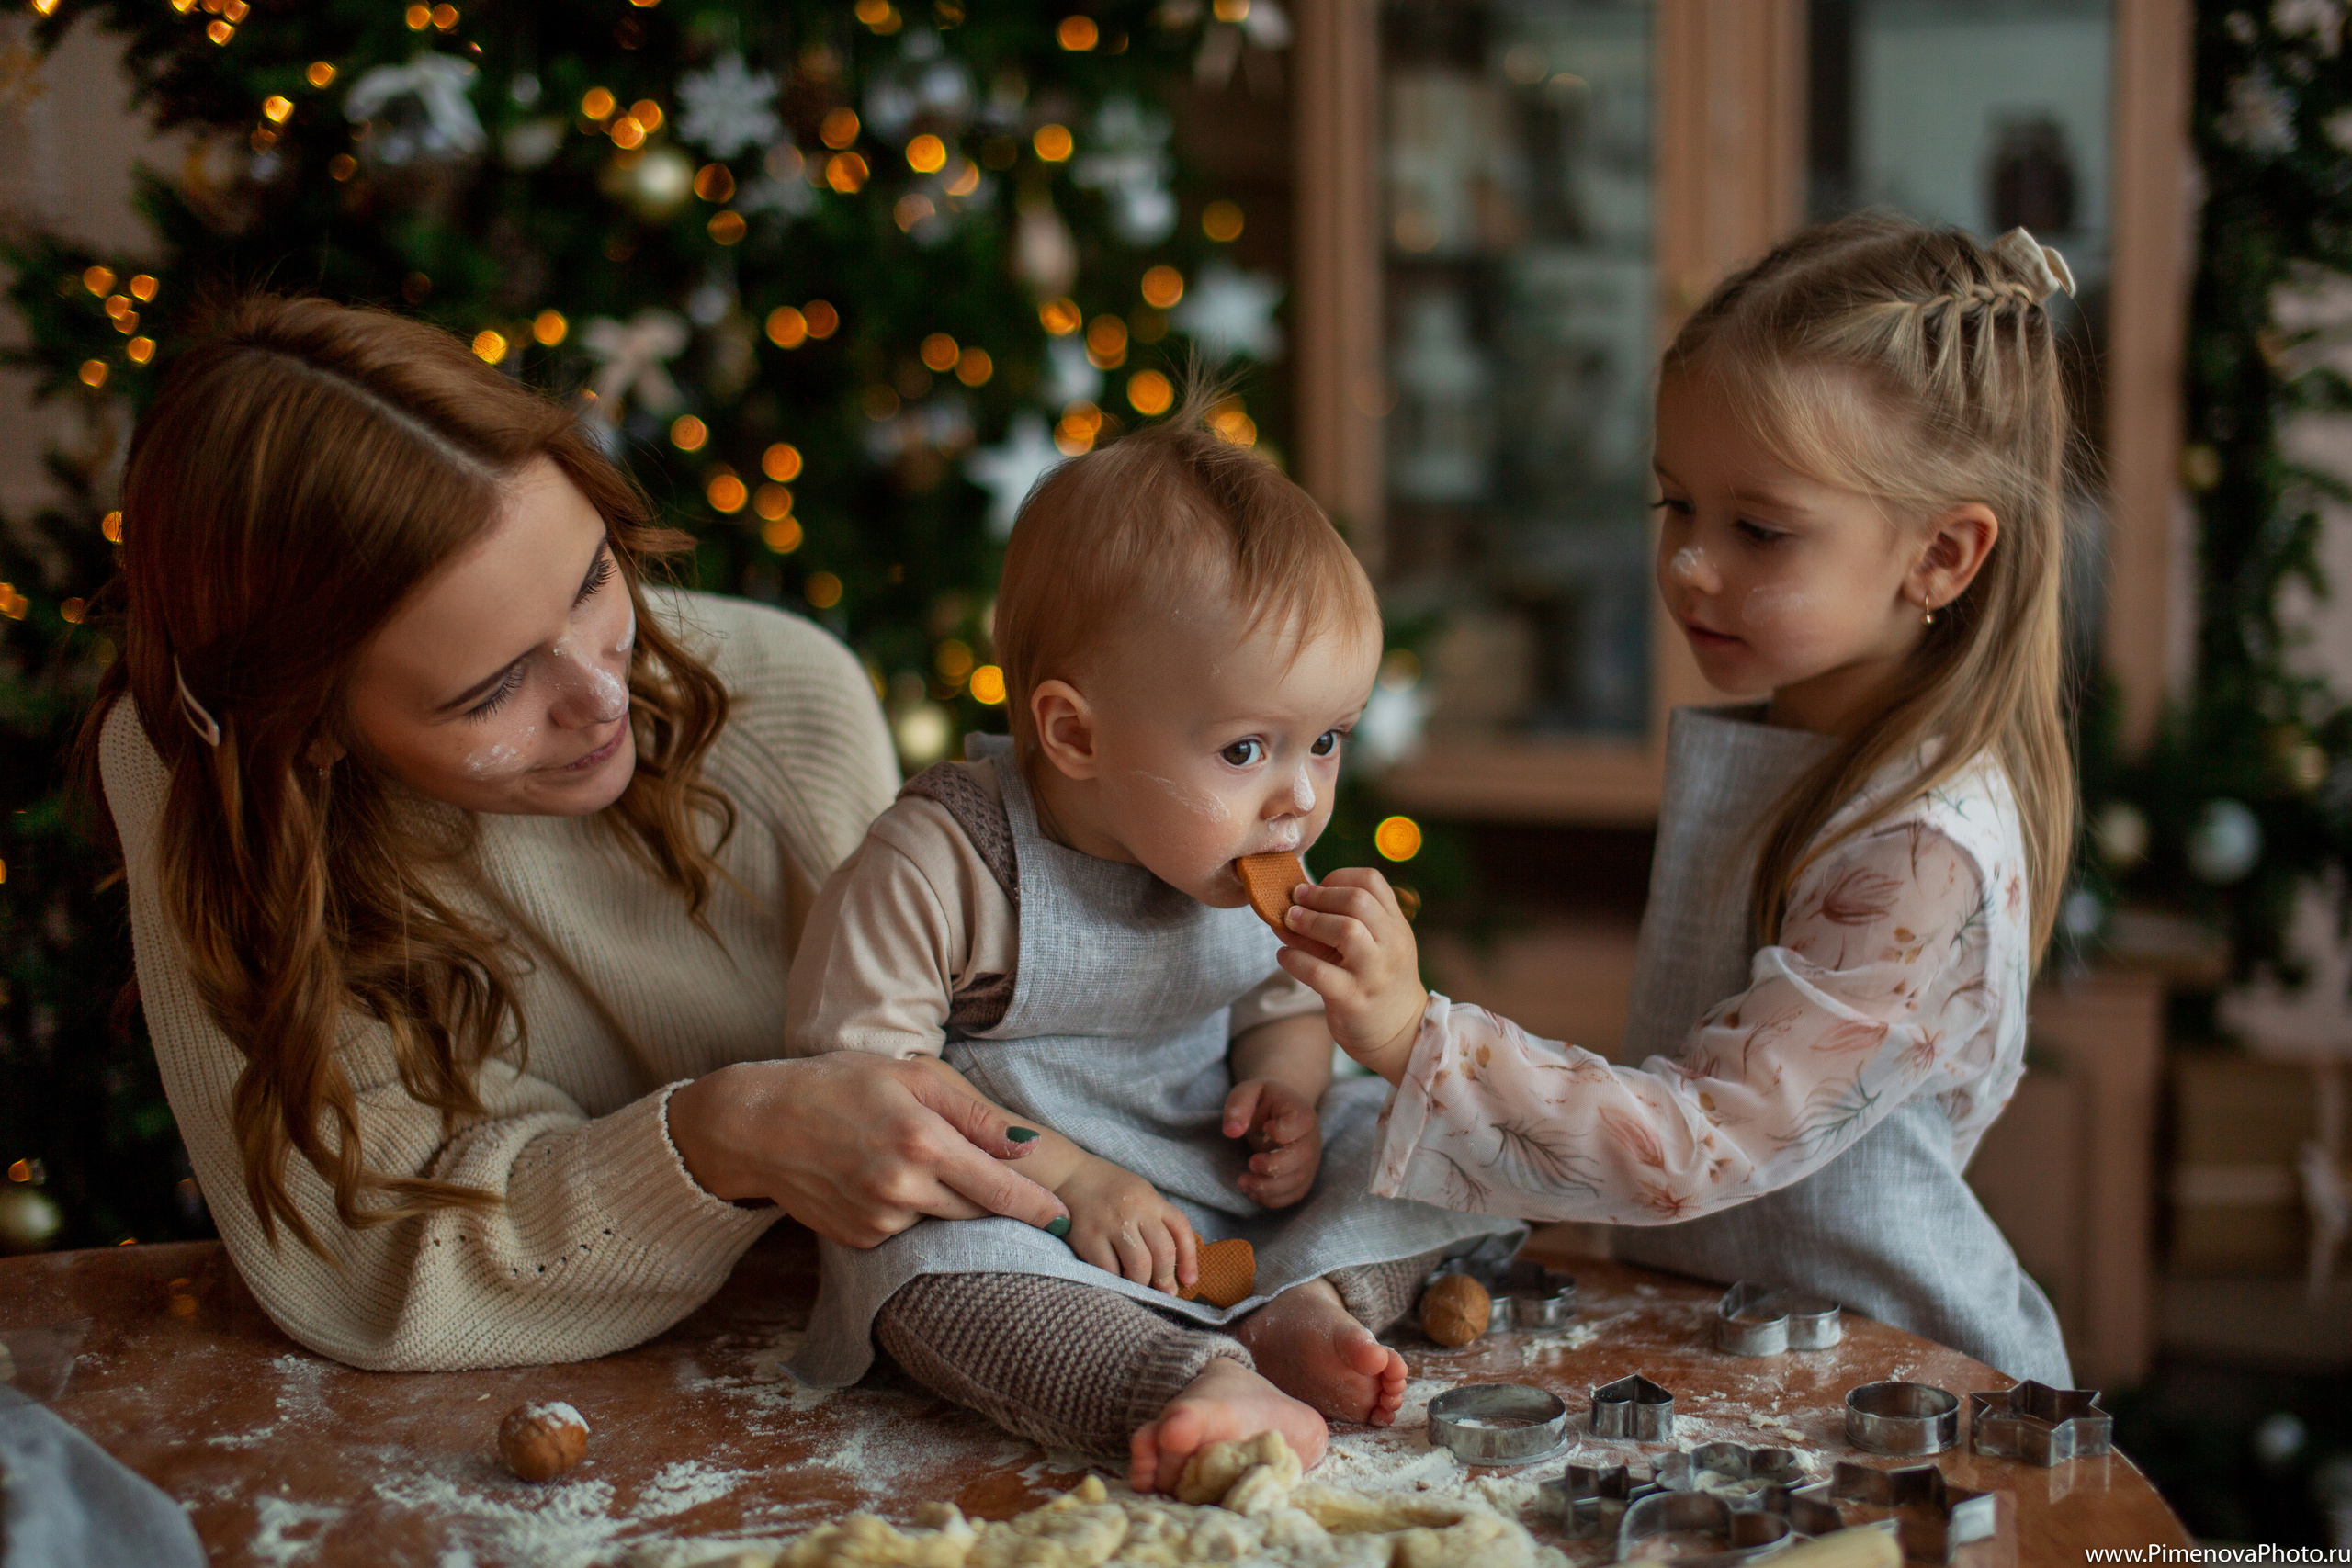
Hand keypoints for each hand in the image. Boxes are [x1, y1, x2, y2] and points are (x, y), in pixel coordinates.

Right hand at [665, 1054, 1069, 1248]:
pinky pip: (905, 1231)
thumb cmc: (840, 1086)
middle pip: (977, 1210)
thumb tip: (1028, 1147)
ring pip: (941, 1221)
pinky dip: (908, 1211)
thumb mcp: (912, 1078)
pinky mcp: (859, 1240)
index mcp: (924, 1142)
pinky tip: (881, 1179)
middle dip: (993, 1199)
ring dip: (945, 1200)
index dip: (1038, 1208)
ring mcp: (879, 1220)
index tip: (1065, 1219)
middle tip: (996, 1181)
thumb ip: (974, 1115)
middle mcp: (903, 1188)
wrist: (760, 1124)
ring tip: (910, 1160)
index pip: (1000, 1189)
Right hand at [1055, 1155, 1198, 1294]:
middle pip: (1163, 1252)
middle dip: (1166, 1278)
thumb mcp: (1139, 1193)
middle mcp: (1135, 1210)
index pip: (1181, 1230)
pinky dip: (1116, 1281)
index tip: (1188, 1281)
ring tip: (1140, 1288)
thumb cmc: (1108, 1188)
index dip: (1190, 1259)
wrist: (1068, 1175)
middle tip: (1165, 1293)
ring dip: (1142, 1283)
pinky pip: (1109, 1270)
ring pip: (1139, 1265)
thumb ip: (1156, 1219)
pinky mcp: (1088, 1237)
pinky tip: (1117, 1282)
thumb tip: (1172, 1261)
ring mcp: (1111, 1224)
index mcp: (1151, 1199)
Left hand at [1222, 1078, 1321, 1206]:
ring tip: (1243, 1182)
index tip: (1264, 1128)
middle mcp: (1311, 1139)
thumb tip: (1231, 1132)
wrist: (1281, 1112)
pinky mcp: (1303, 1178)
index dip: (1279, 1131)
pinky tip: (1253, 1191)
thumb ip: (1238, 1106)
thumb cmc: (1263, 1101)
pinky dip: (1272, 1199)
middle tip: (1250, 1162)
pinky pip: (1294, 1195)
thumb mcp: (1248, 1092)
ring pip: (1297, 1182)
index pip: (1298, 1124)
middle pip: (1300, 1158)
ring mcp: (1310, 1161)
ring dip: (1268, 1187)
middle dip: (1272, 1166)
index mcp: (1301, 1113)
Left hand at [1273, 866, 1428, 1083]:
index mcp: (1396, 926)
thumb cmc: (1377, 983)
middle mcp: (1391, 945)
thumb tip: (1290, 903)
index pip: (1371, 881)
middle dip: (1319, 896)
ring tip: (1289, 922)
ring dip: (1309, 922)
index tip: (1317, 888)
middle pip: (1358, 900)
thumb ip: (1342, 923)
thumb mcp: (1375, 948)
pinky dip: (1295, 960)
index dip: (1337, 877)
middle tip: (1295, 901)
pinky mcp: (1354, 1000)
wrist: (1402, 1036)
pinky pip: (1320, 973)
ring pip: (1346, 931)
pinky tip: (1285, 956)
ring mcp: (1374, 973)